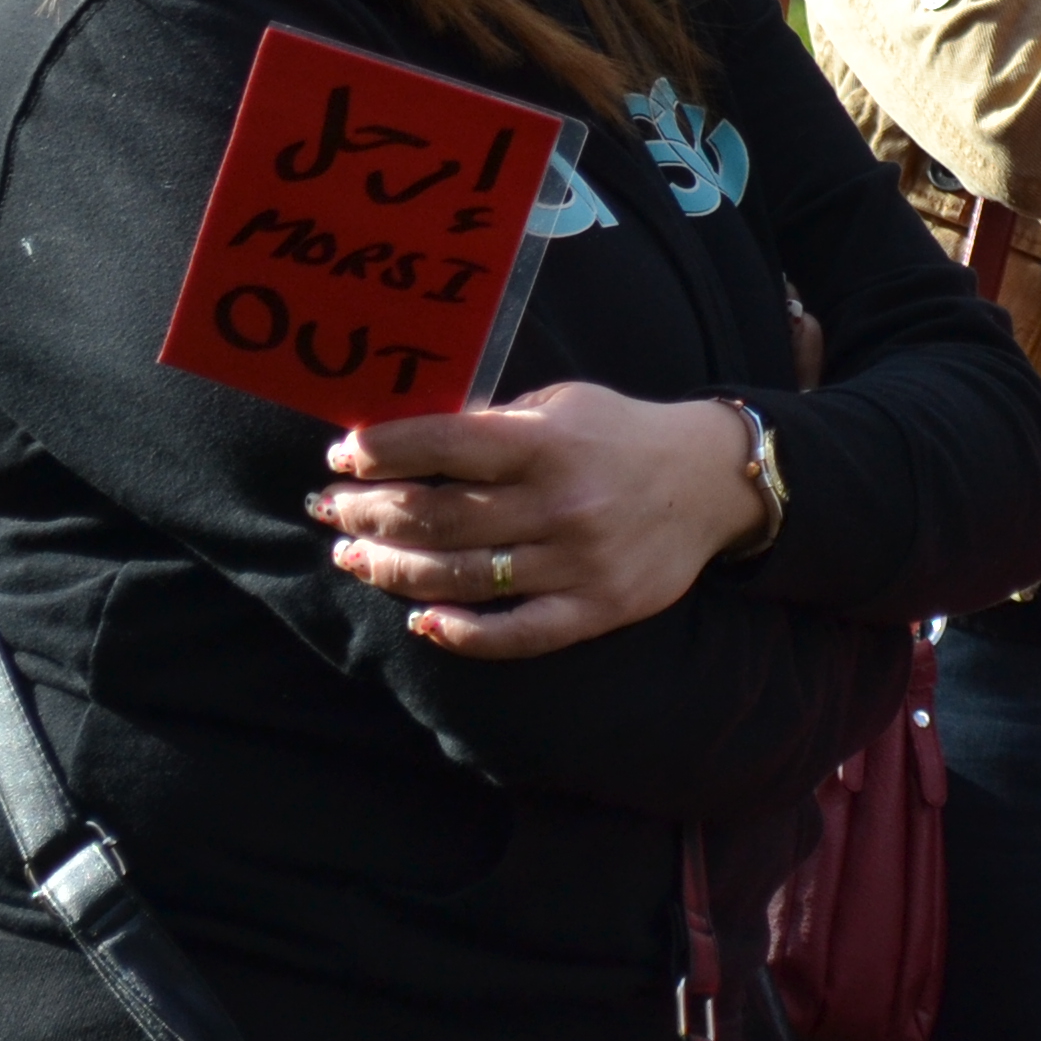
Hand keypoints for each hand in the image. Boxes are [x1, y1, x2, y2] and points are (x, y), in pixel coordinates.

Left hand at [318, 386, 769, 657]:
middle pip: (439, 516)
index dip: (383, 452)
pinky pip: (517, 634)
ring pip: (463, 577)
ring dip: (394, 569)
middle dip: (370, 512)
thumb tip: (406, 441)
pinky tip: (423, 620)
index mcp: (549, 442)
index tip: (342, 455)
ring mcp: (578, 562)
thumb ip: (493, 425)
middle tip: (330, 508)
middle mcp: (561, 503)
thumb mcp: (561, 406)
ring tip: (355, 556)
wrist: (710, 482)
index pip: (446, 445)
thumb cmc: (618, 434)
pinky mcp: (597, 608)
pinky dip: (463, 633)